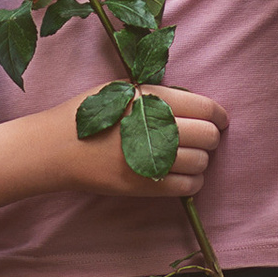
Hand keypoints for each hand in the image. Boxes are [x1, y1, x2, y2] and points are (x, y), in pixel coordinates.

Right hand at [51, 85, 226, 197]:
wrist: (58, 147)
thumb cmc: (90, 112)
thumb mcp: (122, 89)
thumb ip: (160, 96)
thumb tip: (197, 107)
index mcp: (150, 99)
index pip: (204, 107)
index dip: (218, 114)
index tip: (219, 119)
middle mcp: (153, 127)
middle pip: (207, 136)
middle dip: (211, 136)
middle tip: (202, 136)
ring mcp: (149, 159)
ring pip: (201, 162)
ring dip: (200, 159)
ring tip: (187, 155)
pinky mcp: (144, 186)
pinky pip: (188, 186)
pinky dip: (192, 180)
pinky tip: (181, 173)